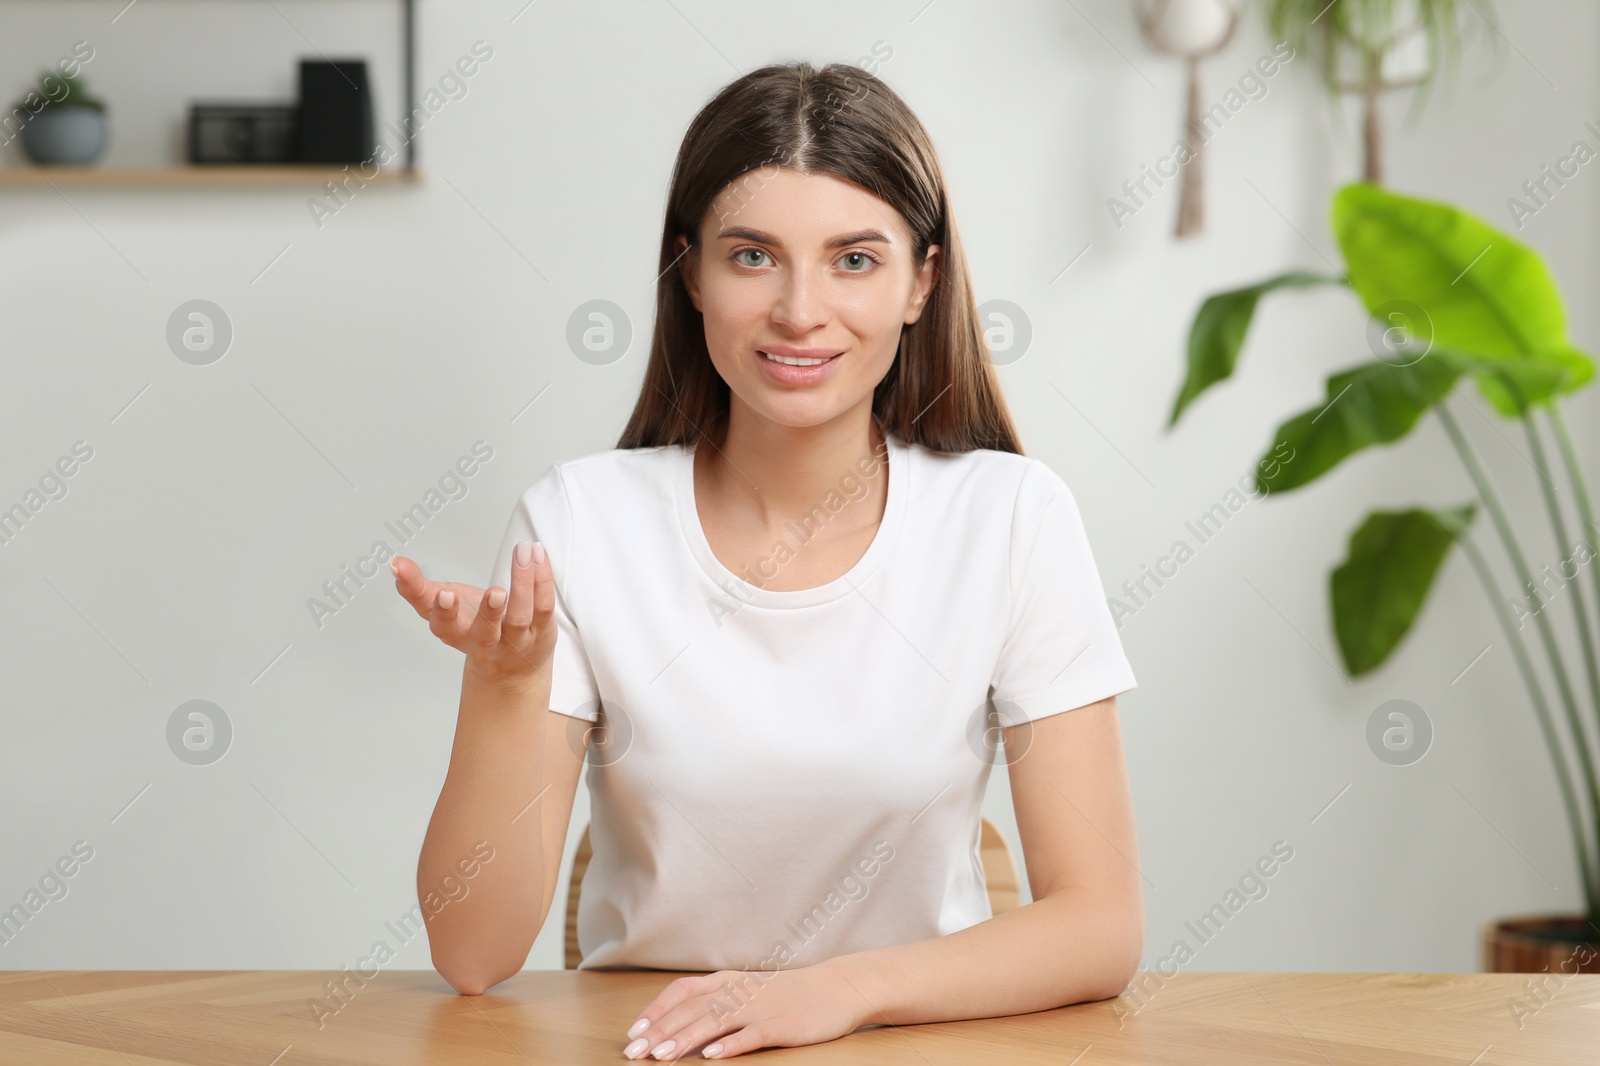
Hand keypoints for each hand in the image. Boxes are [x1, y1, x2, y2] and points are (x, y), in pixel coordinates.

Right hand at [390, 541, 554, 686]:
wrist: (510, 669)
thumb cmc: (470, 627)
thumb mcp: (439, 609)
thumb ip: (416, 587)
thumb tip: (395, 563)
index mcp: (454, 634)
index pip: (444, 625)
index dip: (443, 611)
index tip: (443, 594)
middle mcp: (485, 643)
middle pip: (486, 633)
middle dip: (489, 612)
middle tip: (495, 591)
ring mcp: (514, 642)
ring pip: (520, 617)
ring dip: (522, 587)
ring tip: (521, 556)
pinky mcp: (540, 634)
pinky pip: (543, 607)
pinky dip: (542, 581)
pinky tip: (537, 556)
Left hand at [620, 963, 868, 1059]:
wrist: (836, 988)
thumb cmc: (787, 994)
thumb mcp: (747, 990)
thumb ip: (716, 1001)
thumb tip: (677, 1020)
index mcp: (728, 981)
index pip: (682, 991)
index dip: (656, 1010)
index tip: (635, 1031)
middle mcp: (739, 991)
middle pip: (691, 1009)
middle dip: (660, 1031)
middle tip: (634, 1052)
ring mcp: (760, 1007)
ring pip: (715, 1021)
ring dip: (685, 1038)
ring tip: (662, 1057)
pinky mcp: (781, 1025)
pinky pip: (751, 1035)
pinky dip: (730, 1044)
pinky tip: (712, 1056)